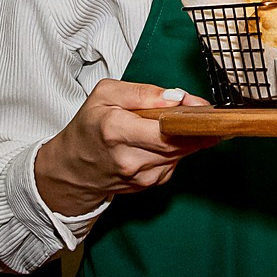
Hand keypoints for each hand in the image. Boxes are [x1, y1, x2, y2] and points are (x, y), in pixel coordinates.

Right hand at [33, 79, 215, 215]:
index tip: (203, 108)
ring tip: (175, 122)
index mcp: (116, 131)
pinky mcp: (149, 184)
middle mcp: (129, 159)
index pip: (165, 130)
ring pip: (181, 153)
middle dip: (194, 125)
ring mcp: (140, 177)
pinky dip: (175, 149)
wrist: (73, 167)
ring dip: (186, 137)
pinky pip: (174, 162)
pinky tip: (162, 140)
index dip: (189, 119)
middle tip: (197, 110)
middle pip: (179, 143)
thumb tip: (176, 97)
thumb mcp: (106, 94)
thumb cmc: (89, 126)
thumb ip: (142, 92)